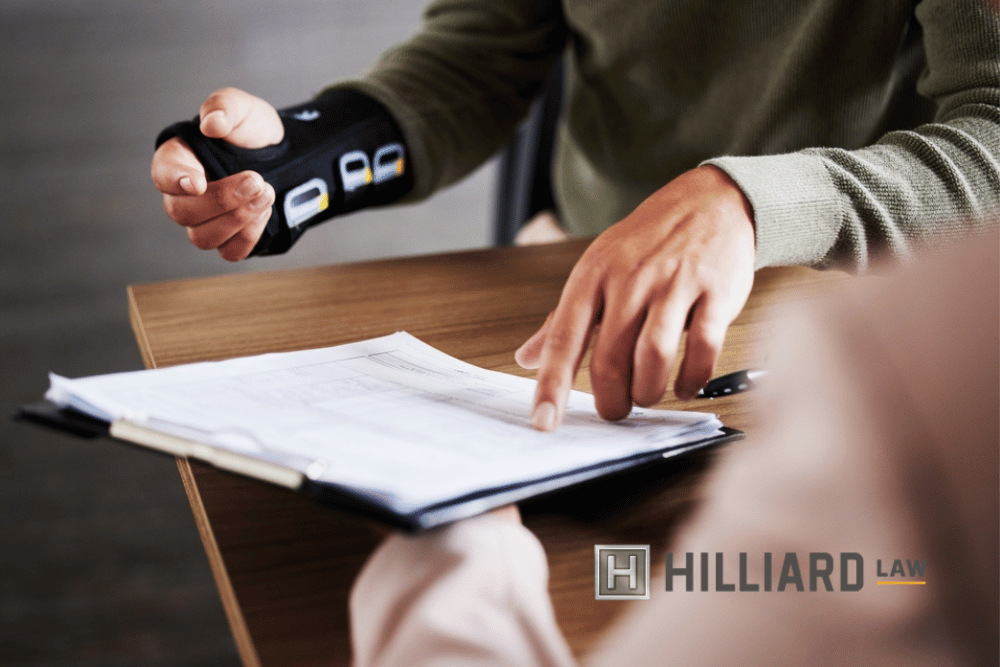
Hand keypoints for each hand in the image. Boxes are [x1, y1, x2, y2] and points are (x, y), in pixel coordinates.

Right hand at [151, 88, 283, 260]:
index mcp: (178, 160)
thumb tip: (212, 123)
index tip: (197, 183)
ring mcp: (205, 221)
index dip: (176, 181)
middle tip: (255, 181)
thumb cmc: (251, 130)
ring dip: (237, 218)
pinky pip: (230, 251)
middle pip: (182, 212)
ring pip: (203, 237)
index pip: (162, 176)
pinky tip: (265, 212)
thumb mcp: (241, 108)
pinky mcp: (229, 239)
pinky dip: (248, 235)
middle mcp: (184, 196)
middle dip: (222, 200)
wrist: (285, 154)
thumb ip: (224, 108)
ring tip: (266, 193)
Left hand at [516, 165, 755, 430]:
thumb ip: (562, 320)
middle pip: (610, 358)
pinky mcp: (714, 291)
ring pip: (654, 356)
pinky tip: (685, 385)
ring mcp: (674, 284)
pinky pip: (703, 348)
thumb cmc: (646, 243)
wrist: (709, 201)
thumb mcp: (596, 270)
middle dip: (611, 399)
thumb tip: (525, 358)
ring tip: (646, 396)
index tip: (544, 422)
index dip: (552, 385)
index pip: (563, 339)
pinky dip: (693, 378)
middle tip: (614, 410)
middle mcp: (630, 280)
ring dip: (648, 391)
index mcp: (592, 276)